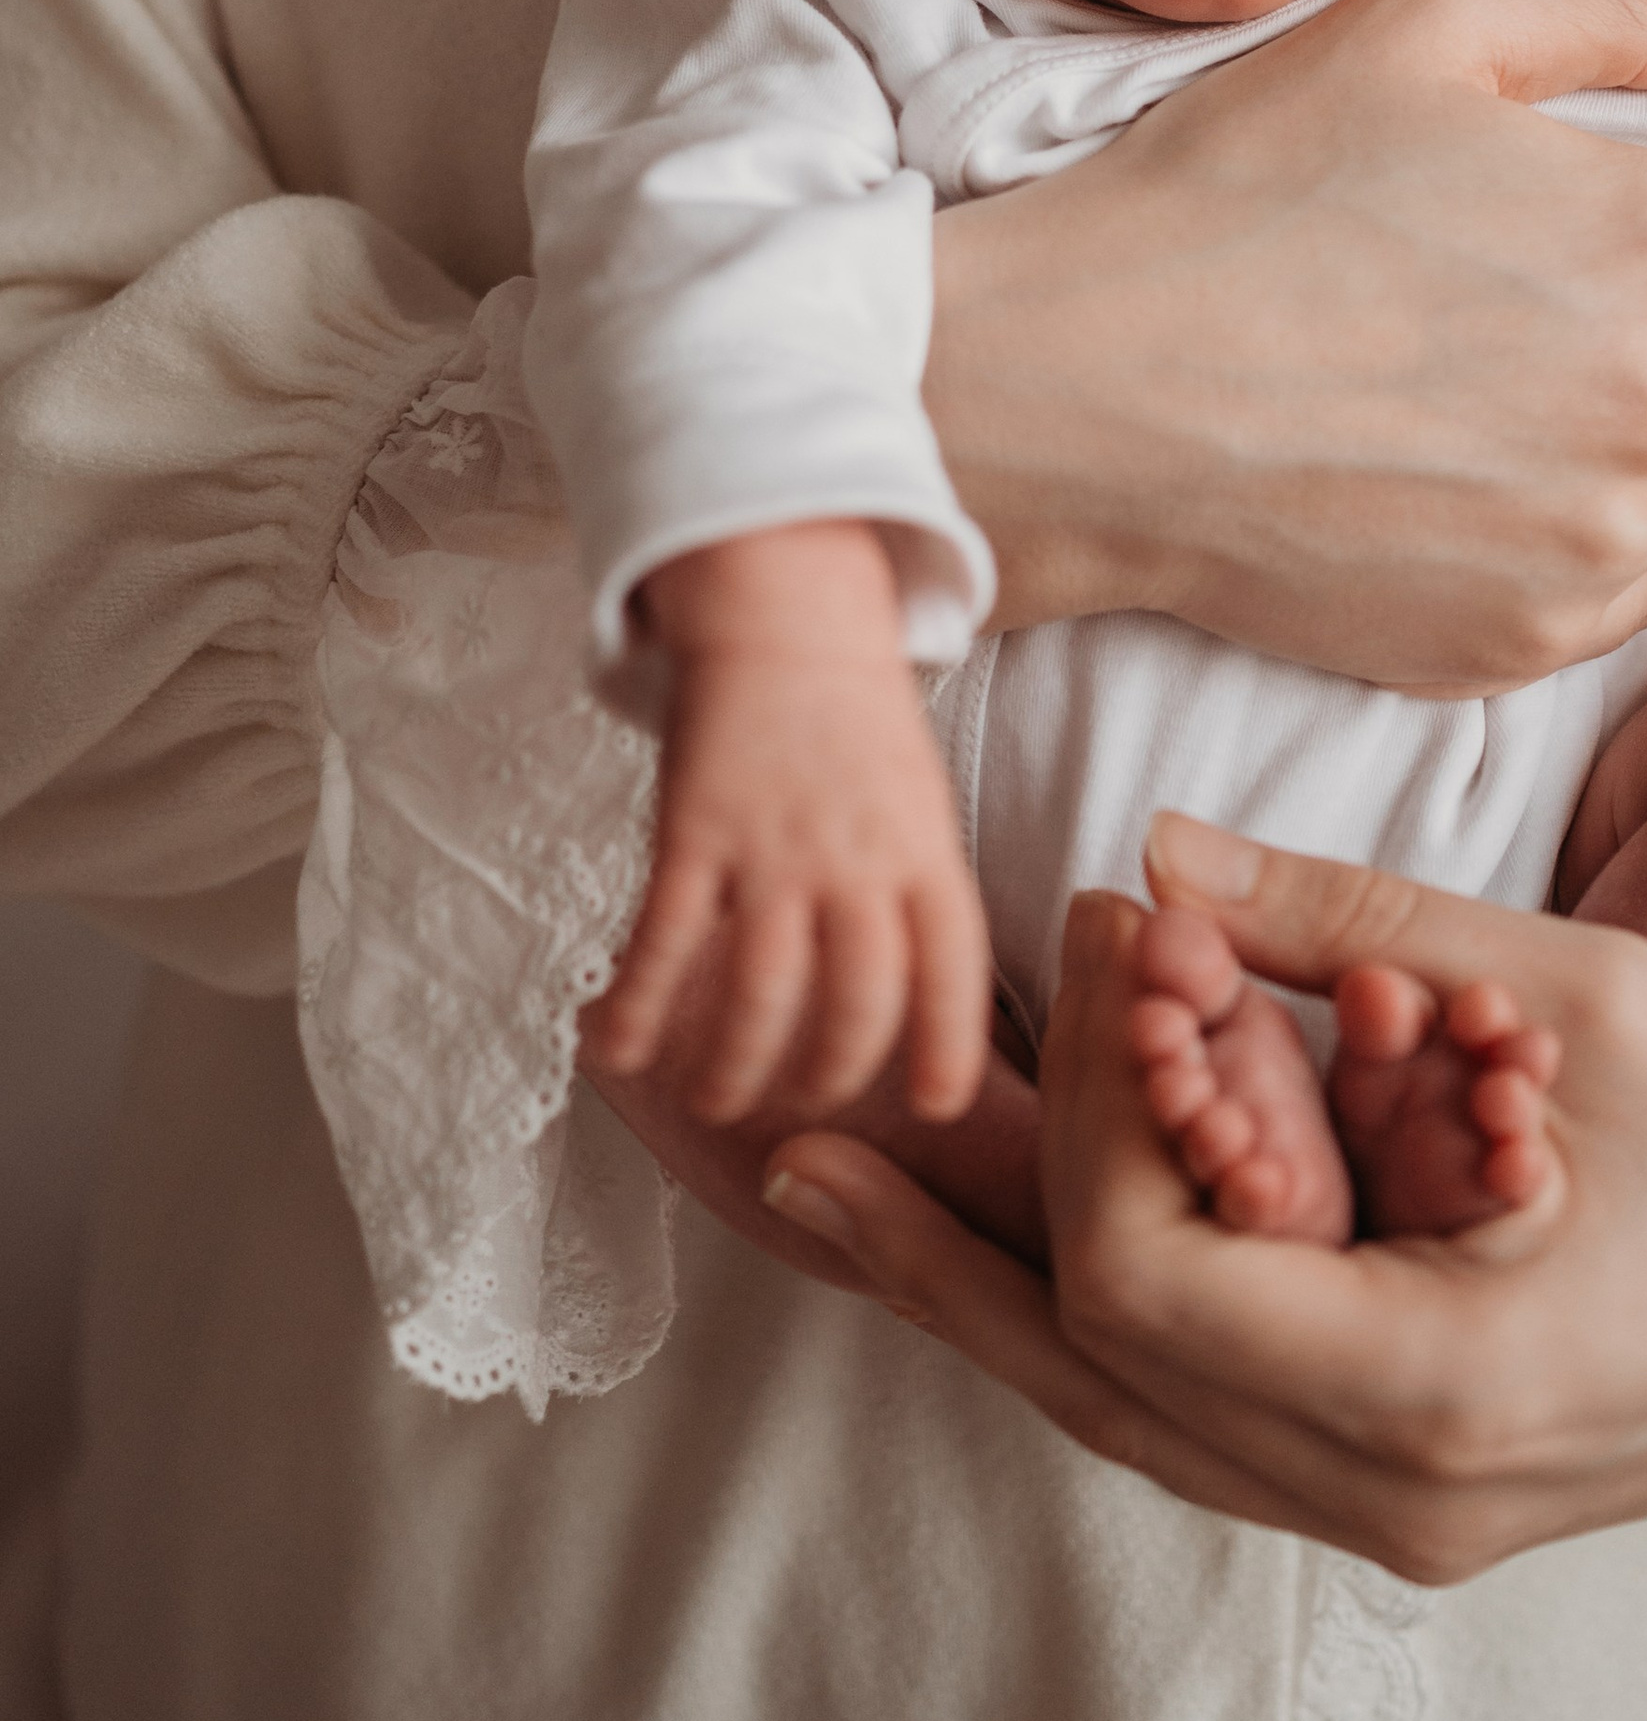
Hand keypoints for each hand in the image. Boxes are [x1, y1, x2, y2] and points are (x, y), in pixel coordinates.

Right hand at [587, 522, 990, 1126]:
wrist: (785, 613)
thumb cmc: (855, 721)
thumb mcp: (917, 803)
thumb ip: (913, 893)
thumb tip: (914, 1002)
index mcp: (924, 850)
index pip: (953, 967)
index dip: (948, 1044)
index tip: (936, 1104)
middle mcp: (857, 858)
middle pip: (856, 1003)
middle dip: (826, 1077)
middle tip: (797, 1106)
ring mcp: (774, 847)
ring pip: (762, 994)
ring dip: (734, 1067)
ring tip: (714, 1097)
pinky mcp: (695, 831)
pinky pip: (667, 940)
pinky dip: (641, 1006)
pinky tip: (619, 1049)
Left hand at [753, 818, 1646, 1582]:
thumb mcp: (1574, 996)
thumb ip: (1346, 935)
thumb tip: (1157, 855)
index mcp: (1441, 1391)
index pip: (1147, 1271)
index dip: (1094, 1097)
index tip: (1113, 944)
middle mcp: (1402, 1500)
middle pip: (1094, 1379)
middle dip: (950, 1247)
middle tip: (799, 1144)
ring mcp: (1408, 1522)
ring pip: (1136, 1420)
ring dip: (998, 1299)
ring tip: (853, 1209)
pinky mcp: (1419, 1491)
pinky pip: (1212, 1423)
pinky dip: (1114, 1327)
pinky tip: (1027, 1258)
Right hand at [925, 0, 1646, 693]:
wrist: (1089, 391)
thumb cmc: (1244, 191)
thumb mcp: (1420, 33)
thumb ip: (1617, 15)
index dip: (1592, 225)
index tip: (1481, 236)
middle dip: (1595, 335)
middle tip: (1435, 321)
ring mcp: (1607, 533)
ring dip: (1586, 448)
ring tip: (1431, 411)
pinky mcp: (1538, 639)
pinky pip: (1609, 585)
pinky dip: (1546, 546)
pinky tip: (1430, 494)